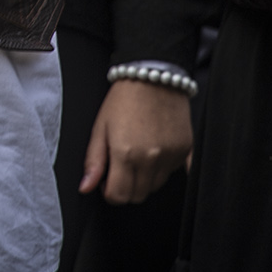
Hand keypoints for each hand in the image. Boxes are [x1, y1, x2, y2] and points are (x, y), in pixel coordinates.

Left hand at [79, 78, 191, 203]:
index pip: (119, 196)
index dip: (109, 192)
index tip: (107, 181)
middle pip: (138, 195)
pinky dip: (164, 169)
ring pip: (156, 186)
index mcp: (125, 154)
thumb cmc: (124, 98)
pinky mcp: (186, 150)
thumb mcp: (100, 127)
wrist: (152, 76)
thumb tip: (86, 186)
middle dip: (126, 187)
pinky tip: (156, 154)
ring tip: (137, 153)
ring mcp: (170, 156)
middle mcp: (150, 159)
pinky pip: (174, 174)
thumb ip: (94, 161)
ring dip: (144, 178)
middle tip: (120, 166)